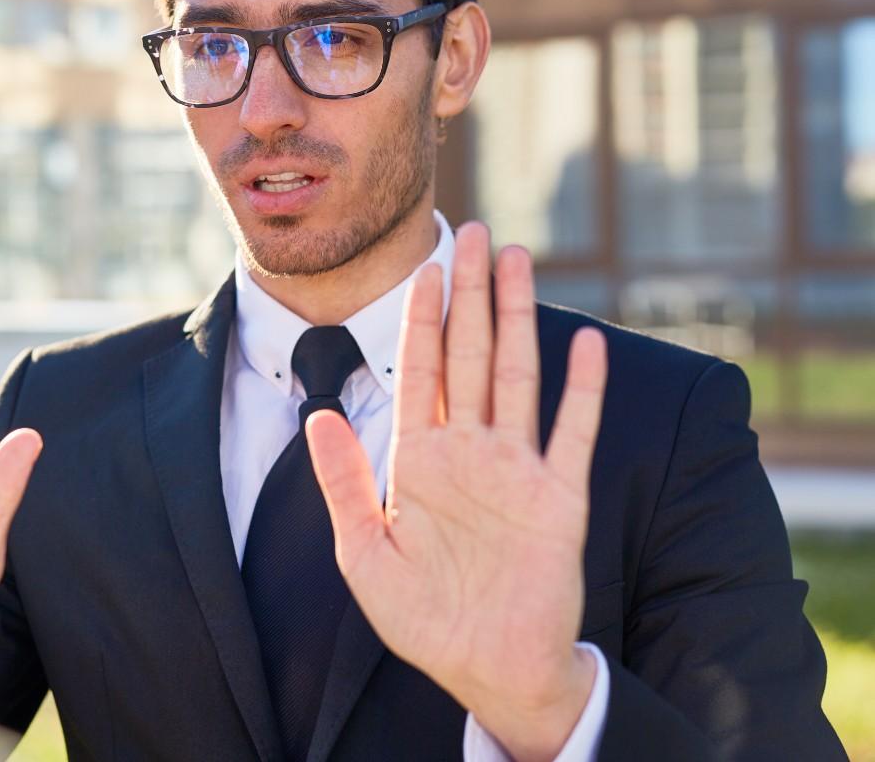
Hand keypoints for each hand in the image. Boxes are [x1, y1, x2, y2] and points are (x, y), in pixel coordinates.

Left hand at [307, 223, 605, 761]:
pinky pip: (573, 431)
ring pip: (518, 374)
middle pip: (471, 355)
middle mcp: (470, 452)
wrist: (487, 670)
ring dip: (519, 317)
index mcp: (421, 460)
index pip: (420, 370)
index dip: (423, 317)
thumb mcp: (364, 552)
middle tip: (474, 233)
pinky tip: (584, 340)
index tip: (425, 266)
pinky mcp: (560, 498)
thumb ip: (344, 482)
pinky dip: (582, 387)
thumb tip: (317, 415)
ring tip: (517, 260)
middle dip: (471, 294)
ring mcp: (518, 469)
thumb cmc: (423, 619)